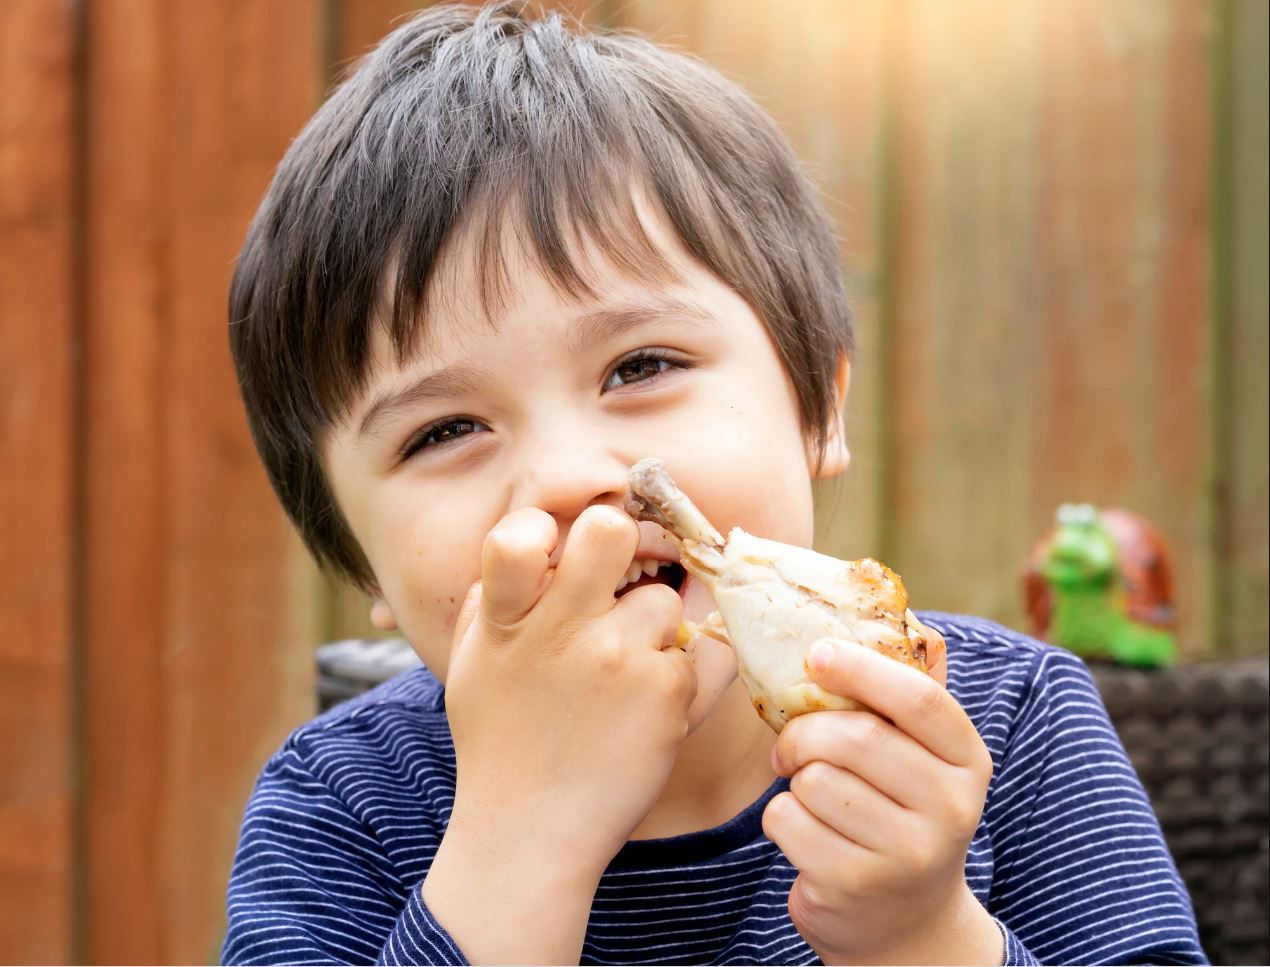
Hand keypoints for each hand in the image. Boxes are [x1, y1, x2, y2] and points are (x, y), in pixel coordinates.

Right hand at [442, 504, 696, 875]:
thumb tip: (536, 548)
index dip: (542, 531)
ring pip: (664, 599)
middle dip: (622, 541)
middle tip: (618, 578)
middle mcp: (562, 630)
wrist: (530, 835)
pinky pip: (698, 652)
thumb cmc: (500, 744)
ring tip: (625, 676)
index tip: (554, 554)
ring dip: (651, 630)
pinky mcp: (666, 693)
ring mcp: (619, 659)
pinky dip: (679, 675)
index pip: (520, 533)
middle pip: (612, 530)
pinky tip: (649, 706)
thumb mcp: (472, 662)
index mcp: (507, 619)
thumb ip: (493, 598)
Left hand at [762, 635, 1002, 964]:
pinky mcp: (855, 885)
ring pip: (814, 780)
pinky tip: (807, 834)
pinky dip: (781, 819)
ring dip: (794, 780)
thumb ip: (911, 695)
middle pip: (853, 738)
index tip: (817, 653)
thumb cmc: (900, 811)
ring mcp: (905, 853)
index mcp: (968, 761)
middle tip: (790, 744)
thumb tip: (910, 619)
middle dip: (804, 732)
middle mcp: (949, 809)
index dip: (862, 669)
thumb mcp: (924, 758)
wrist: (905, 922)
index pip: (920, 700)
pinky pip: (787, 821)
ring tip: (811, 795)